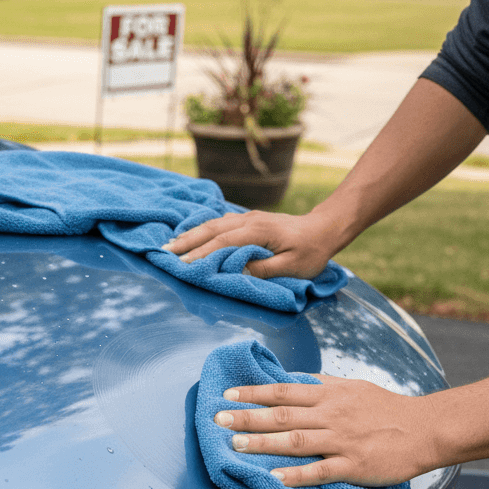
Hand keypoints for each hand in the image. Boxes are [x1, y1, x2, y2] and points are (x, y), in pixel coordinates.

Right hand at [162, 210, 342, 279]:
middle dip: (187, 240)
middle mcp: (249, 220)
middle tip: (165, 250)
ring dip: (191, 233)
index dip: (202, 254)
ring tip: (171, 243)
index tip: (184, 265)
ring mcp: (248, 218)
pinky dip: (202, 229)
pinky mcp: (248, 220)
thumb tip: (236, 270)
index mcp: (258, 231)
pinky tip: (191, 235)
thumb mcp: (293, 266)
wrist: (324, 228)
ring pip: (213, 223)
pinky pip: (220, 223)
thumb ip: (264, 268)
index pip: (223, 242)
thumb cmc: (310, 251)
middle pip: (212, 228)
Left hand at [213, 376, 436, 486]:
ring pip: (296, 441)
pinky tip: (275, 478)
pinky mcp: (355, 465)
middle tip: (218, 419)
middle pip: (283, 415)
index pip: (283, 391)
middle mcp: (332, 415)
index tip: (227, 394)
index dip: (254, 392)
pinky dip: (297, 475)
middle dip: (248, 416)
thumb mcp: (352, 387)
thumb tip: (291, 379)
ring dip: (263, 443)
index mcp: (330, 395)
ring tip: (235, 445)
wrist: (425, 429)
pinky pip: (321, 471)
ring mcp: (342, 441)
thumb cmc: (386, 408)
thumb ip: (321, 385)